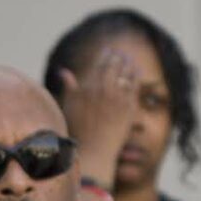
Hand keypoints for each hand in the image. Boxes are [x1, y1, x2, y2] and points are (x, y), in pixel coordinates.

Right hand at [54, 47, 143, 175]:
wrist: (94, 150)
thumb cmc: (78, 130)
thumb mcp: (69, 106)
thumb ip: (69, 86)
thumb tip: (64, 71)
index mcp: (88, 86)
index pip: (100, 63)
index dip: (106, 55)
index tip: (109, 51)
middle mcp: (103, 89)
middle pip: (114, 65)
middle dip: (118, 57)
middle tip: (121, 53)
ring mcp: (118, 98)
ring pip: (126, 73)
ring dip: (129, 63)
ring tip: (129, 60)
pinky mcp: (130, 107)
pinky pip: (135, 86)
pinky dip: (136, 76)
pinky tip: (137, 72)